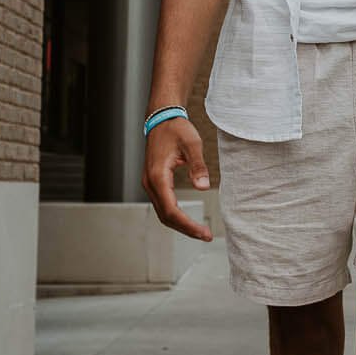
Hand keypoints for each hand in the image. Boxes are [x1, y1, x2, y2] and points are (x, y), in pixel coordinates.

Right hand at [141, 118, 213, 240]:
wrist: (161, 119)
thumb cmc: (176, 129)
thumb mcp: (192, 144)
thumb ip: (198, 166)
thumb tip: (204, 188)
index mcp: (158, 176)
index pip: (171, 210)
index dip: (188, 225)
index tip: (204, 233)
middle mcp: (150, 183)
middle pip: (166, 216)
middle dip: (185, 229)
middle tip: (206, 236)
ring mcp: (150, 184)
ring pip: (162, 213)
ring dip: (180, 224)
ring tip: (200, 231)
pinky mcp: (153, 183)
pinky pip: (162, 205)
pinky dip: (175, 216)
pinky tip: (188, 220)